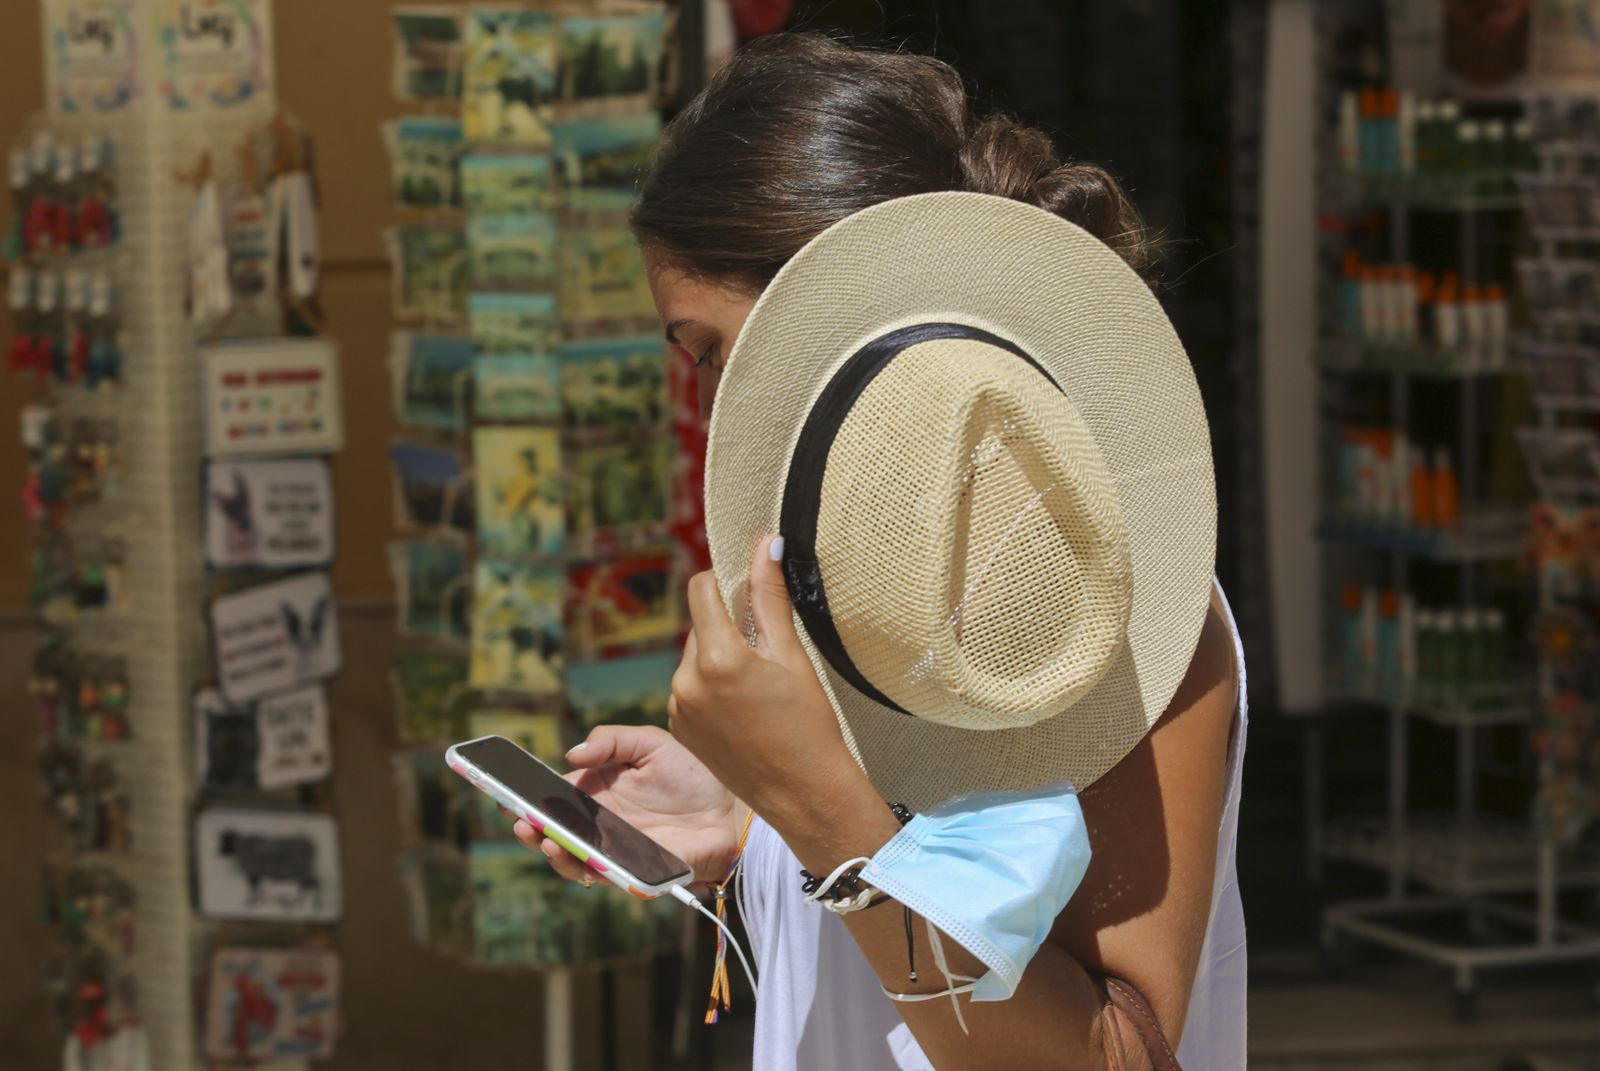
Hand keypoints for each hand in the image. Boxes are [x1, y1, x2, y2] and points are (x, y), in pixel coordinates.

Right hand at [513, 724, 743, 884]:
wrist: (734, 807)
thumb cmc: (694, 774)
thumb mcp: (651, 743)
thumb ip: (610, 741)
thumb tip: (571, 756)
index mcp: (597, 792)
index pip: (552, 796)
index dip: (525, 796)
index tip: (501, 791)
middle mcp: (600, 824)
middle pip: (553, 831)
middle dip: (528, 827)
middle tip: (517, 819)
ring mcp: (615, 849)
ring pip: (570, 859)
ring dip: (551, 851)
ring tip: (543, 836)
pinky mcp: (634, 870)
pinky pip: (604, 875)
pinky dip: (586, 868)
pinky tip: (579, 855)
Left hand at [670, 537, 868, 833]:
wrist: (803, 794)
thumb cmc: (808, 724)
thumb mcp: (791, 655)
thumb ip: (769, 597)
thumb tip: (766, 543)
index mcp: (717, 658)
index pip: (701, 589)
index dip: (724, 581)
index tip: (748, 589)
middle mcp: (686, 682)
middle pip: (700, 625)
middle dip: (727, 626)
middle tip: (766, 651)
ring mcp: (677, 709)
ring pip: (694, 658)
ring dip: (718, 658)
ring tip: (757, 687)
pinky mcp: (677, 730)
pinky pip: (689, 690)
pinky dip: (710, 688)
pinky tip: (742, 710)